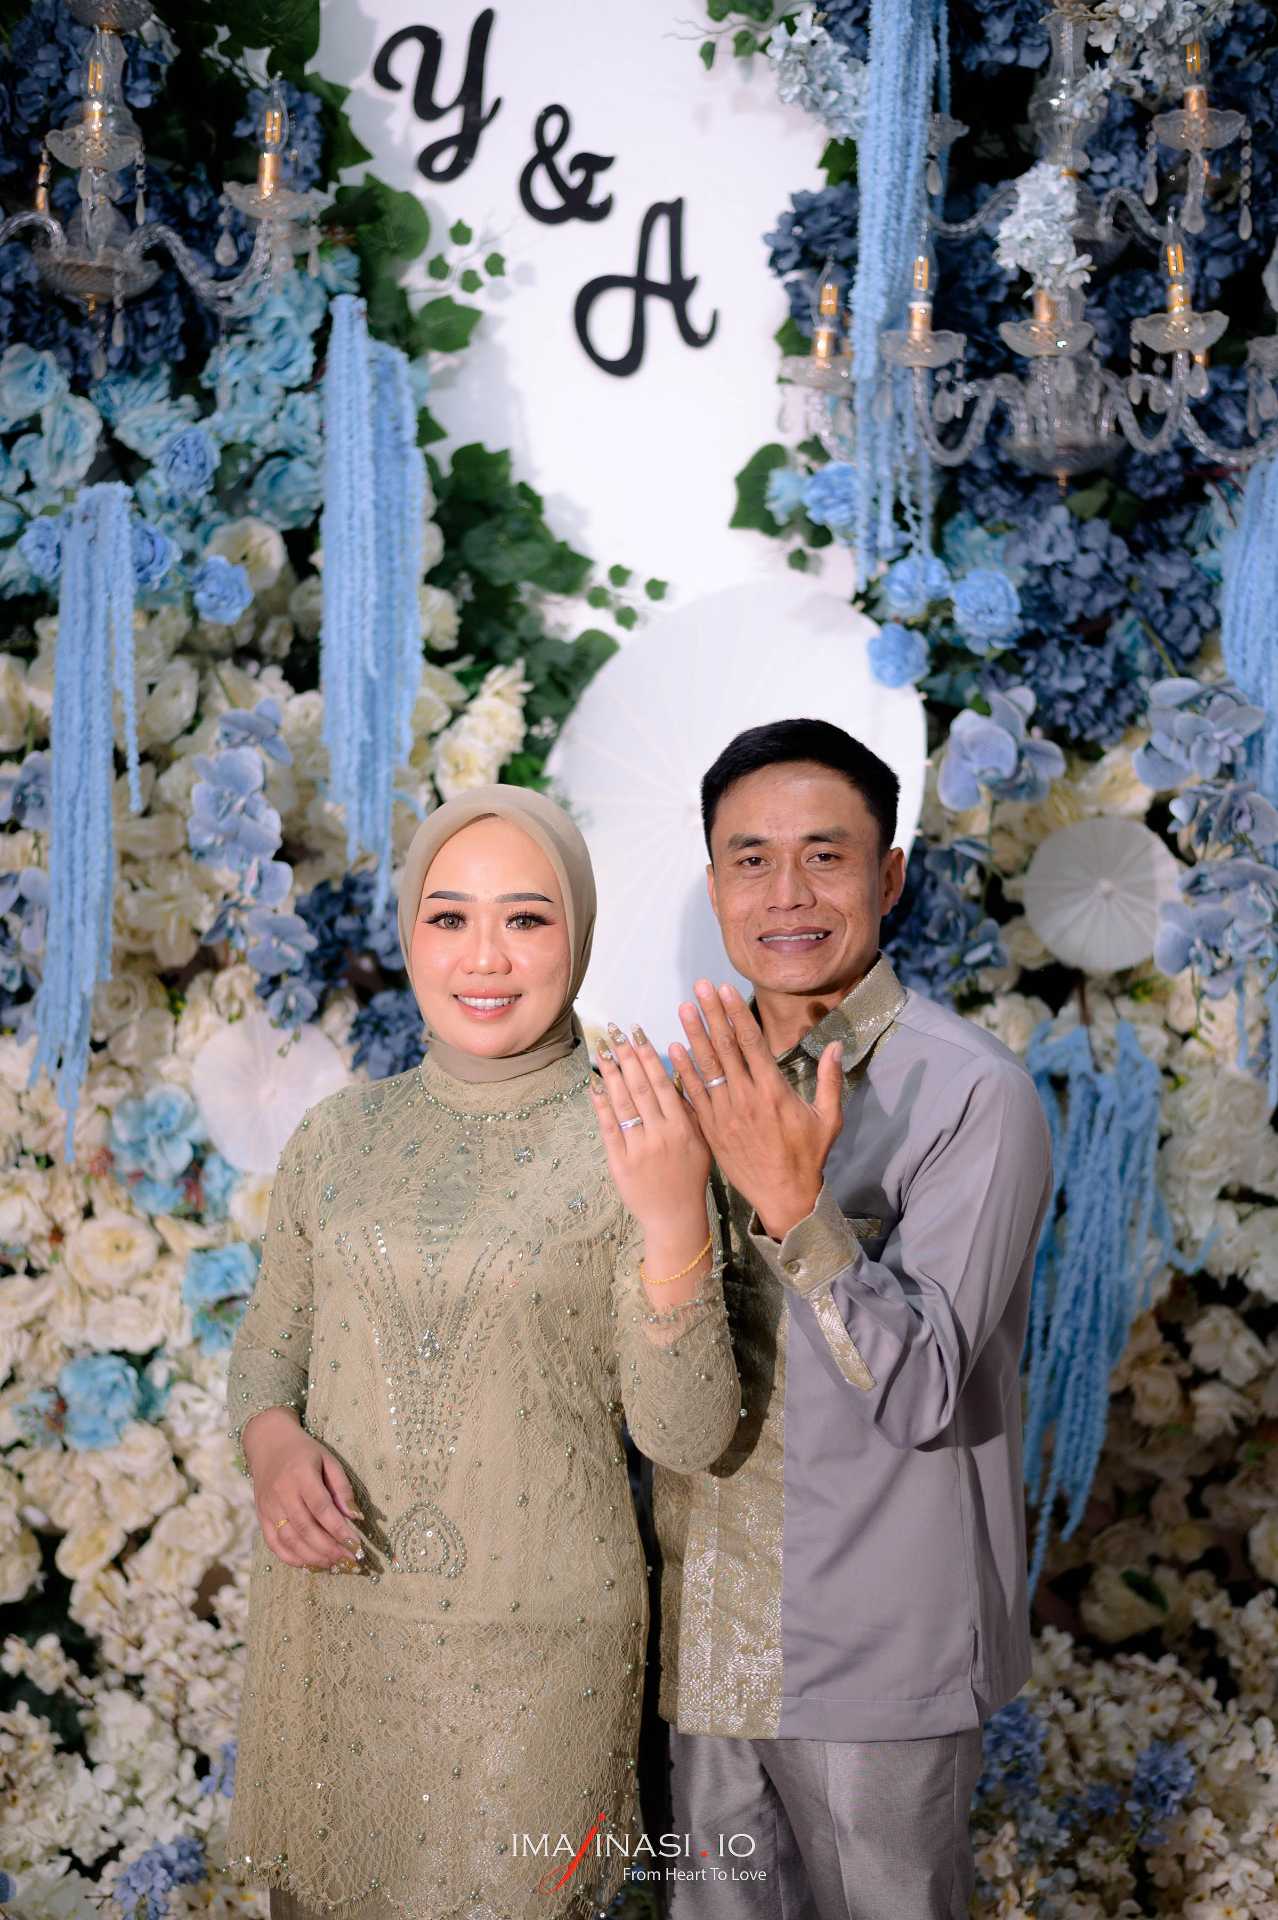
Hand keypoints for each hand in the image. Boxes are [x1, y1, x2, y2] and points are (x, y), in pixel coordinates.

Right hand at [242, 1407, 364, 1571]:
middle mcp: (282, 1494)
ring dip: (313, 1558)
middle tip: (350, 1560)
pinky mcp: (261, 1518)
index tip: (356, 1544)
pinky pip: (274, 1545)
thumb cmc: (304, 1452)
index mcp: (300, 1475)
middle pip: (305, 1528)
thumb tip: (355, 1516)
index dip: (338, 1528)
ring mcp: (269, 1508)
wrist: (268, 1444)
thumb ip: (342, 1487)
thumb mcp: (328, 1460)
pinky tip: (311, 1564)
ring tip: (335, 1565)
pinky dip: (292, 1559)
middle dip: (329, 1549)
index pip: (321, 1507)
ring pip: (290, 1541)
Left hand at [591, 1022, 711, 1228]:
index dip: (648, 1056)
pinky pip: (608, 1129)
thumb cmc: (691, 1177)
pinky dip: (600, 1106)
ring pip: (622, 1104)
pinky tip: (593, 1086)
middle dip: (625, 1056)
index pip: (661, 1083)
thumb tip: (676, 1075)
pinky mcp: (619, 1162)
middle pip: (639, 1088)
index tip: (637, 1033)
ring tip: (600, 1050)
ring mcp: (638, 1149)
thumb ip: (689, 1110)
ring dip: (610, 1074)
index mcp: (682, 1127)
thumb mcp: (701, 1142)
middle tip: (614, 1032)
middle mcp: (660, 1135)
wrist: (675, 1217)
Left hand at [670, 981, 843, 1240]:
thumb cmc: (809, 1156)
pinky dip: (683, 1071)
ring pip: (706, 1067)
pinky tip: (673, 1050)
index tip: (725, 989)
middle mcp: (746, 1098)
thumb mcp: (829, 1119)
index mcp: (774, 1091)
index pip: (751, 1043)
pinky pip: (694, 1095)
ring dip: (694, 1035)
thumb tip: (837, 1044)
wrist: (783, 1196)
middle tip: (699, 986)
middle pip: (725, 1048)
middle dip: (711, 1014)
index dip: (736, 1014)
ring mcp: (725, 1114)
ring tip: (684, 1008)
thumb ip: (830, 1080)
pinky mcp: (710, 1129)